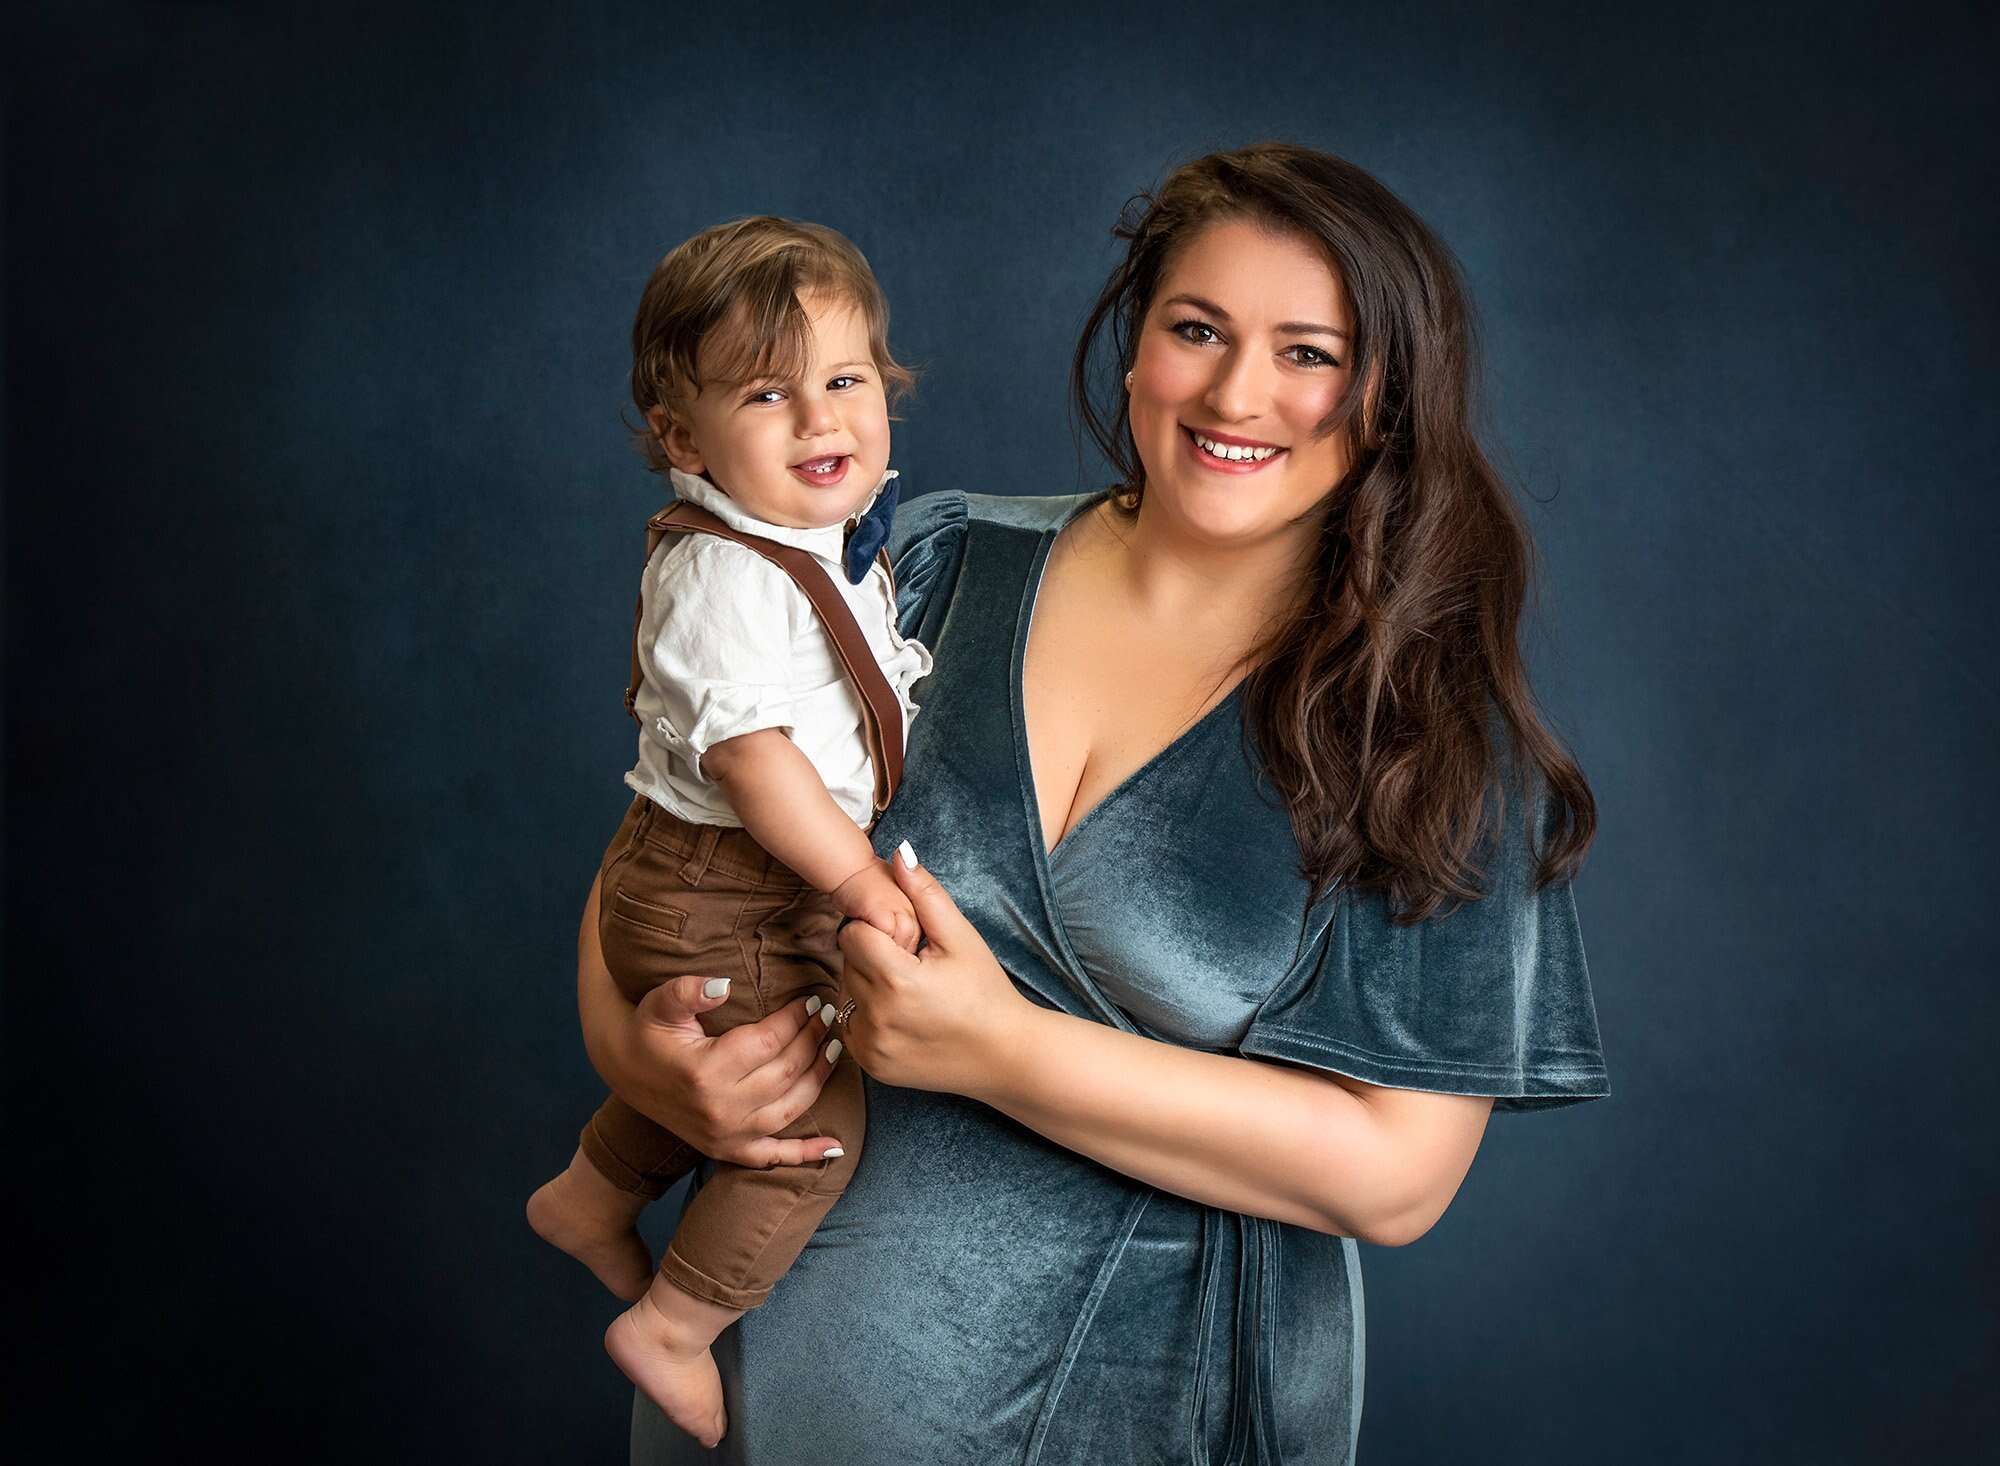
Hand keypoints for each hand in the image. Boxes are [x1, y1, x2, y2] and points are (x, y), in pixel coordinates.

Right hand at [575, 879, 843, 1168]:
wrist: (625, 1070)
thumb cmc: (648, 1031)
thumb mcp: (660, 1003)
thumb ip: (689, 990)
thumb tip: (724, 984)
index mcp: (705, 1071)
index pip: (768, 1042)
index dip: (796, 1018)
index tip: (812, 999)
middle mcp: (720, 1109)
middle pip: (785, 1073)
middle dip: (812, 1041)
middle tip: (828, 1016)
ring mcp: (726, 1135)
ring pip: (789, 1109)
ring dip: (818, 1079)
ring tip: (834, 1049)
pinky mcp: (727, 1151)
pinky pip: (773, 1157)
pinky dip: (806, 1154)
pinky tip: (834, 1147)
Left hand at [834, 841, 1031, 1095]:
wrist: (1004, 1055)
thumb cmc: (987, 992)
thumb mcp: (961, 937)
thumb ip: (925, 894)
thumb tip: (899, 852)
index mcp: (897, 981)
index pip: (853, 934)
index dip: (880, 932)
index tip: (909, 943)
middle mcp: (877, 1018)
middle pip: (848, 962)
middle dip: (874, 956)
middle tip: (914, 967)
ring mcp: (871, 1046)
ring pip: (846, 992)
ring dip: (868, 985)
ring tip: (910, 992)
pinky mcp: (870, 1065)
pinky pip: (850, 1023)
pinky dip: (868, 1015)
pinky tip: (902, 1015)